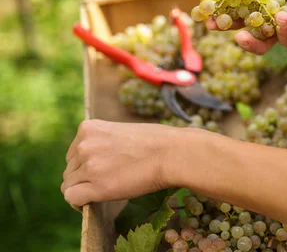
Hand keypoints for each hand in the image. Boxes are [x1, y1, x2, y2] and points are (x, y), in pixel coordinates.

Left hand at [61, 120, 178, 207]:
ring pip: (69, 185)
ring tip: (106, 190)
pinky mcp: (96, 186)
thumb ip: (104, 142)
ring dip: (84, 189)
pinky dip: (79, 203)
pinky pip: (72, 198)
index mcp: (88, 128)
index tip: (102, 170)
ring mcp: (88, 165)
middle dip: (84, 177)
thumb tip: (97, 159)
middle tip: (108, 180)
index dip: (85, 164)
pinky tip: (92, 203)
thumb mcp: (122, 131)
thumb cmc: (157, 142)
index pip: (73, 153)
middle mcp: (84, 145)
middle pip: (70, 170)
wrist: (172, 153)